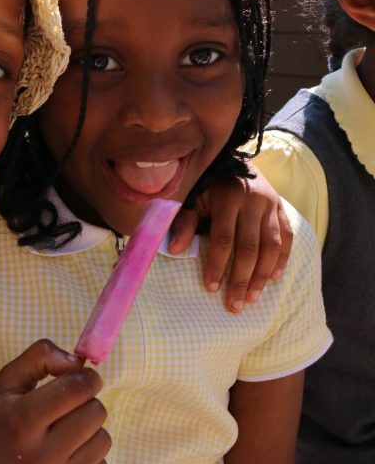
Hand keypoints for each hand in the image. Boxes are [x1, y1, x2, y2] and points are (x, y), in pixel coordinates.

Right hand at [0, 339, 109, 463]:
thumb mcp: (8, 377)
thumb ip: (42, 357)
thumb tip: (80, 363)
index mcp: (20, 420)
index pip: (76, 390)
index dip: (87, 377)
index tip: (83, 376)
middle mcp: (37, 458)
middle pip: (95, 413)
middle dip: (86, 401)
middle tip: (66, 405)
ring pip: (103, 440)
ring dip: (89, 428)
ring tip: (65, 428)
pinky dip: (88, 454)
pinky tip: (65, 451)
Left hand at [169, 170, 291, 312]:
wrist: (232, 157)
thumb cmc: (206, 184)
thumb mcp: (192, 197)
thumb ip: (184, 221)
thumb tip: (176, 249)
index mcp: (228, 197)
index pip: (224, 238)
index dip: (217, 265)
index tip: (211, 288)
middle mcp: (253, 201)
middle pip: (250, 247)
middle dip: (241, 279)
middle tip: (235, 305)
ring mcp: (271, 204)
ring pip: (272, 246)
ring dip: (262, 275)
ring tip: (252, 298)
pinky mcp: (281, 207)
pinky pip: (287, 237)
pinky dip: (283, 259)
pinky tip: (274, 278)